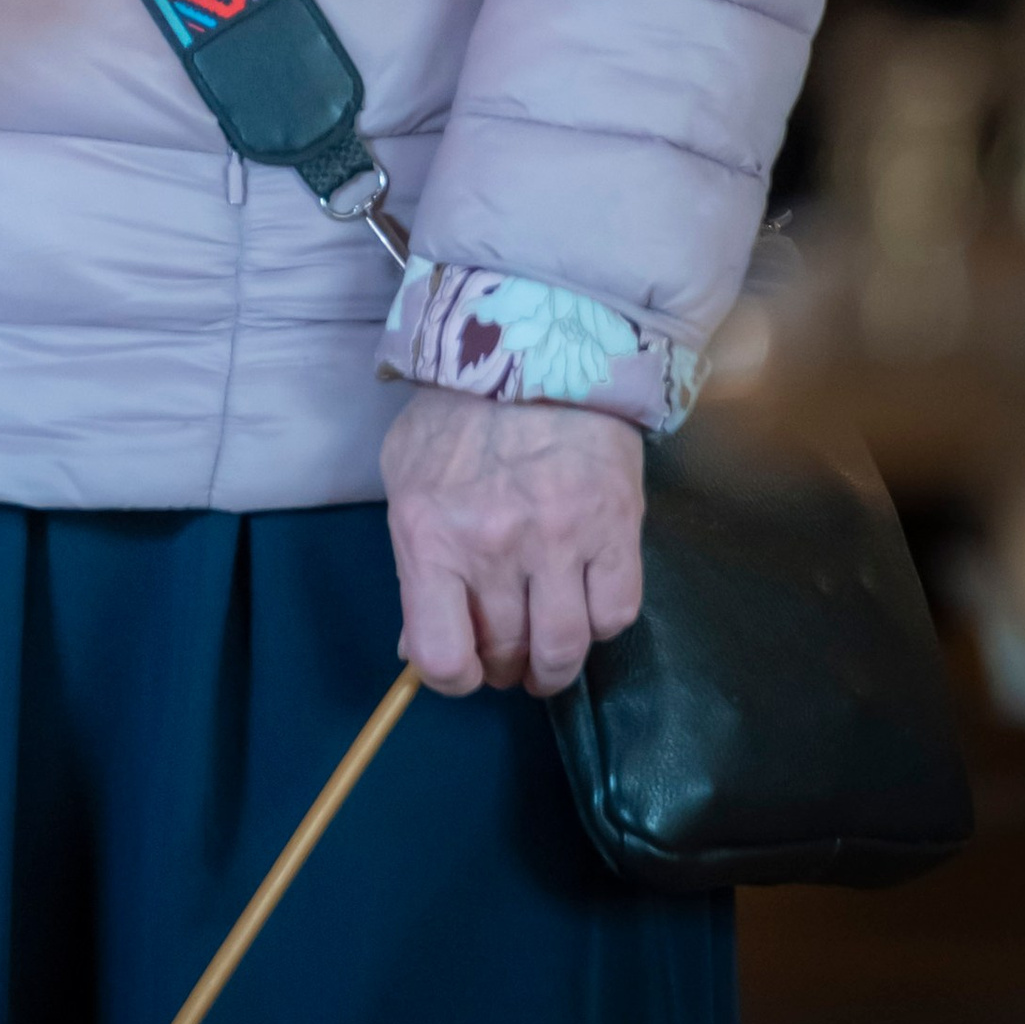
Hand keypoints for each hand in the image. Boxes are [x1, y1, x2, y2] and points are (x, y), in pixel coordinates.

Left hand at [381, 386, 643, 698]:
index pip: (441, 656)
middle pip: (506, 653)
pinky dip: (600, 623)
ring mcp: (561, 539)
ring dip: (554, 664)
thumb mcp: (407, 478)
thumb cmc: (457, 415)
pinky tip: (584, 604)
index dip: (452, 678)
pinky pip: (616, 613)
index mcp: (431, 535)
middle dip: (503, 666)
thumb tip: (418, 645)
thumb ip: (412, 562)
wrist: (534, 345)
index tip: (463, 666)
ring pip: (565, 647)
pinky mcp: (617, 527)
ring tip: (547, 650)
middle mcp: (494, 546)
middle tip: (506, 651)